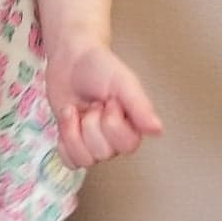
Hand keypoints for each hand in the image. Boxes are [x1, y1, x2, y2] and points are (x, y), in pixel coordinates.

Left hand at [47, 42, 163, 169]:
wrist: (71, 58)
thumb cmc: (100, 66)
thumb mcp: (123, 81)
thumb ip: (140, 105)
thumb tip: (157, 130)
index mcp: (133, 126)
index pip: (126, 145)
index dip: (112, 123)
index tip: (109, 100)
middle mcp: (115, 139)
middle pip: (103, 153)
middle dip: (91, 123)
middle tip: (93, 103)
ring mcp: (93, 143)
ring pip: (85, 160)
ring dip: (73, 130)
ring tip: (76, 109)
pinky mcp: (73, 143)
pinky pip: (70, 161)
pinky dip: (63, 141)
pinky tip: (68, 120)